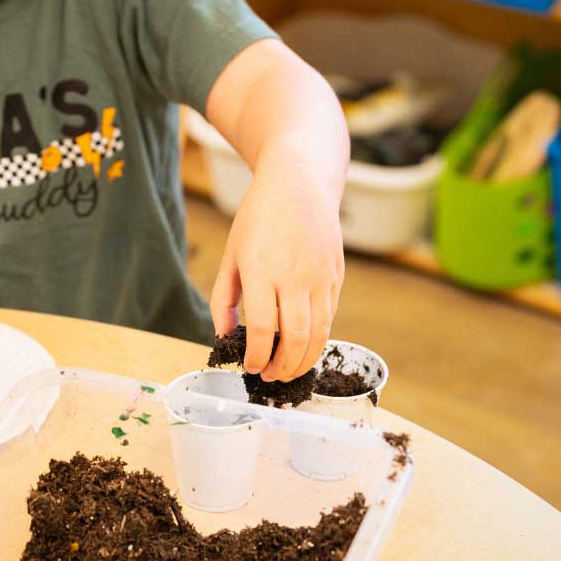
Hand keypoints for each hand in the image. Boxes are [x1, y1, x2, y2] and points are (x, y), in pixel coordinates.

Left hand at [208, 170, 343, 381]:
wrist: (299, 182)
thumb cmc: (258, 218)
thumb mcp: (231, 254)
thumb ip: (224, 299)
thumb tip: (225, 337)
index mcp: (262, 270)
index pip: (265, 329)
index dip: (258, 357)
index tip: (250, 368)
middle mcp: (296, 275)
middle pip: (296, 337)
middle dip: (283, 367)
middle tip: (270, 378)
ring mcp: (321, 276)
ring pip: (320, 333)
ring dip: (304, 361)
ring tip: (288, 371)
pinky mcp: (336, 275)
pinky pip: (330, 317)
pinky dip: (318, 339)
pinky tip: (303, 346)